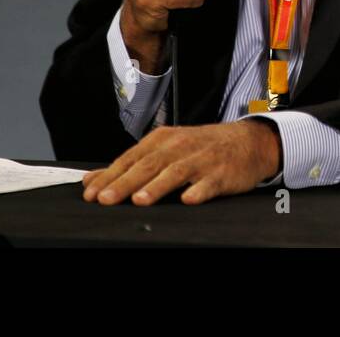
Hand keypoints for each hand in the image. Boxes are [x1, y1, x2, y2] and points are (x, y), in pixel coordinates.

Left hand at [81, 119, 281, 205]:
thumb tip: (92, 179)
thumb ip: (130, 164)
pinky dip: (199, 190)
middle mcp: (180, 147)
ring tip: (140, 199)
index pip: (130, 158)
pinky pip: (209, 182)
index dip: (110, 176)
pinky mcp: (222, 172)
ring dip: (157, 185)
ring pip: (176, 171)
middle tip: (106, 198)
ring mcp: (202, 159)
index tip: (91, 193)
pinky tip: (188, 199)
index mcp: (163, 140)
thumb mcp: (165, 149)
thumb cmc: (202, 147)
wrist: (247, 141)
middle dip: (125, 182)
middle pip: (149, 165)